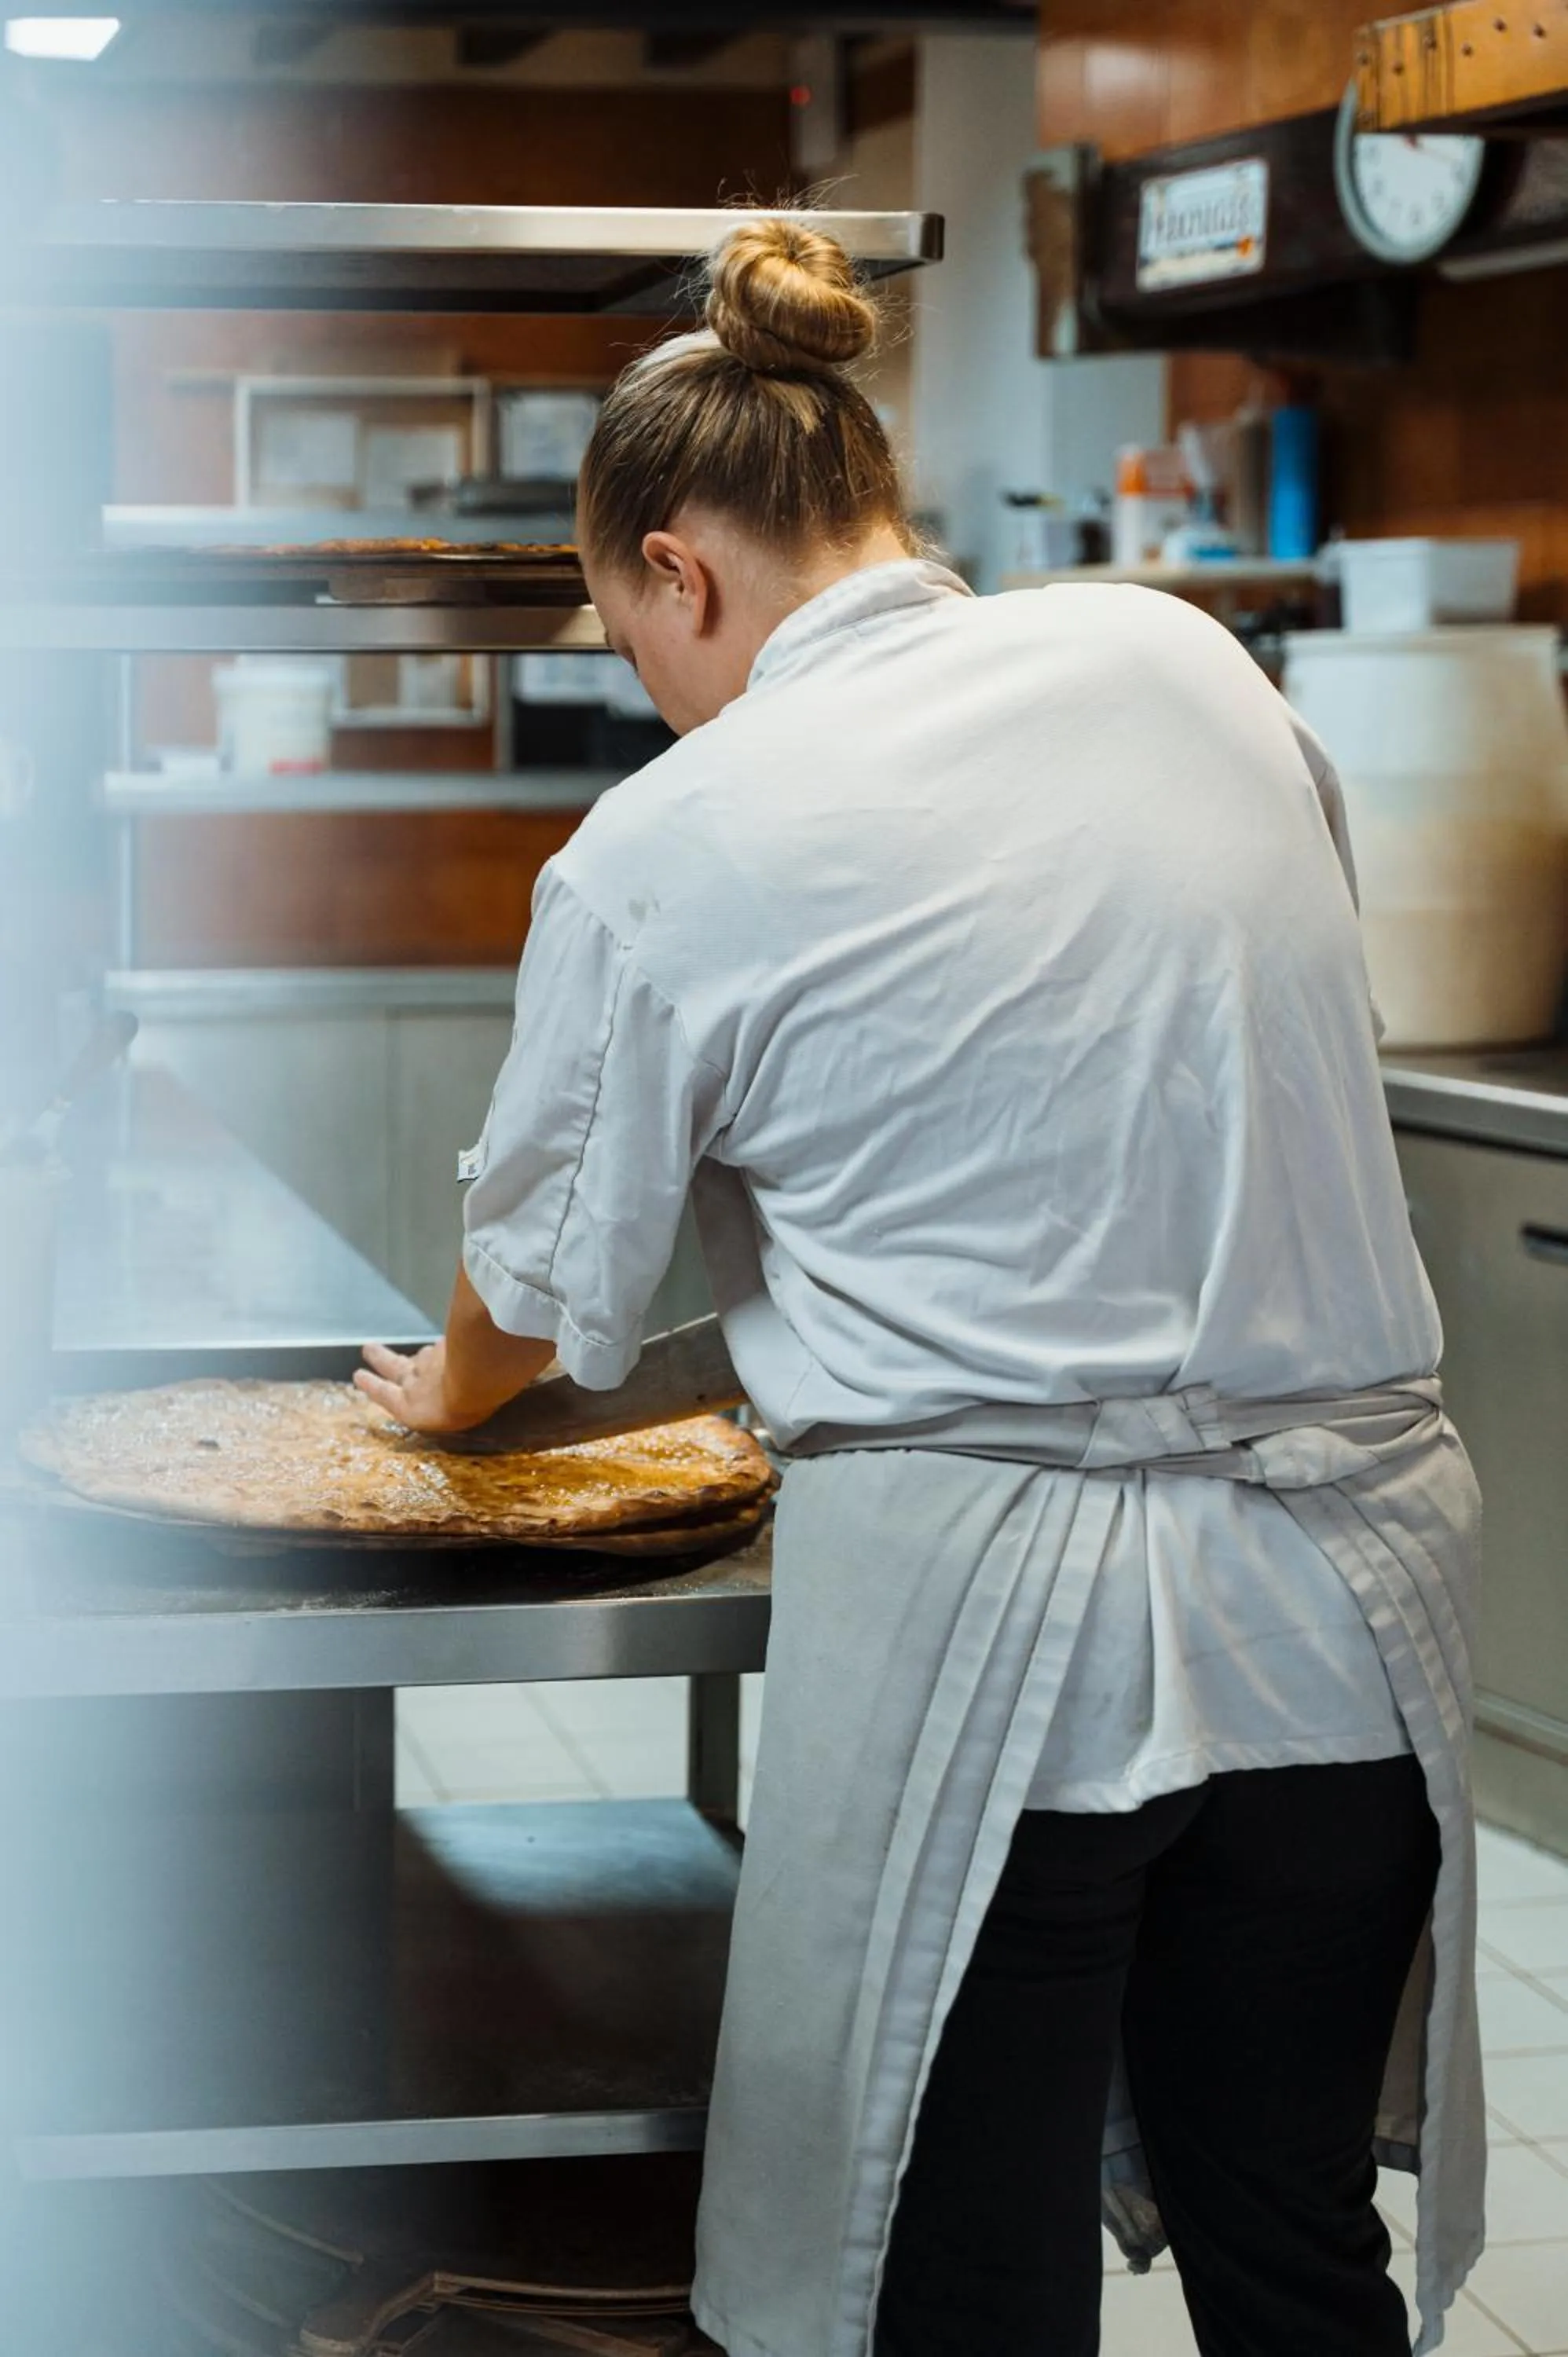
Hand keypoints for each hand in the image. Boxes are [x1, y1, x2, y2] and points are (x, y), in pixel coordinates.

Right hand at [355, 1339, 480, 1434]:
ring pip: (420, 1355)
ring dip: (419, 1356)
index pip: (384, 1395)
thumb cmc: (468, 1408)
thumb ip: (447, 1406)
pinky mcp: (446, 1342)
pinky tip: (460, 1344)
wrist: (478, 1371)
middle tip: (368, 1348)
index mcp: (409, 1407)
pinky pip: (445, 1346)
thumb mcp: (453, 1419)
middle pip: (391, 1366)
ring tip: (420, 1355)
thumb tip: (457, 1397)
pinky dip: (448, 1348)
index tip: (359, 1375)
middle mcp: (414, 1379)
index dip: (371, 1386)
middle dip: (379, 1358)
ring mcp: (428, 1358)